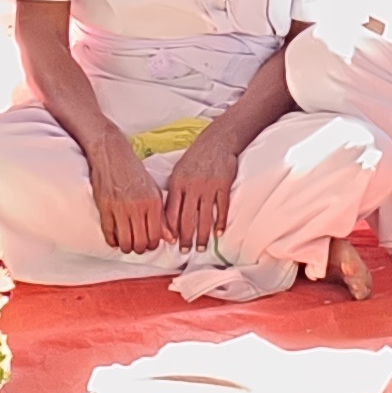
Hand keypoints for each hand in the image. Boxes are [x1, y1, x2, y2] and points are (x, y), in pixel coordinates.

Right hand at [86, 139, 171, 256]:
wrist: (112, 155)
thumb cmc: (134, 173)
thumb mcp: (154, 192)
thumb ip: (162, 216)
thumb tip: (170, 238)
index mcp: (153, 202)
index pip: (155, 236)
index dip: (153, 245)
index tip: (150, 244)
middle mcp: (137, 206)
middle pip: (140, 242)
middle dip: (140, 249)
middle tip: (138, 246)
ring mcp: (119, 208)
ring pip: (125, 241)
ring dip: (126, 247)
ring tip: (127, 244)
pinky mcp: (104, 207)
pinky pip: (108, 233)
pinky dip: (112, 241)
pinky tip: (115, 239)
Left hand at [162, 129, 245, 248]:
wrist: (217, 141)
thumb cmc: (195, 158)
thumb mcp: (179, 172)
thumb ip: (174, 192)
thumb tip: (168, 216)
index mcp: (178, 184)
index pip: (172, 212)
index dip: (171, 229)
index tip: (172, 242)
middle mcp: (192, 187)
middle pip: (187, 218)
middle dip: (186, 238)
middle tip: (185, 251)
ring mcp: (209, 187)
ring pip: (204, 217)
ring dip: (202, 235)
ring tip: (201, 247)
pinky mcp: (223, 185)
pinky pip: (222, 208)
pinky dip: (220, 222)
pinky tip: (219, 233)